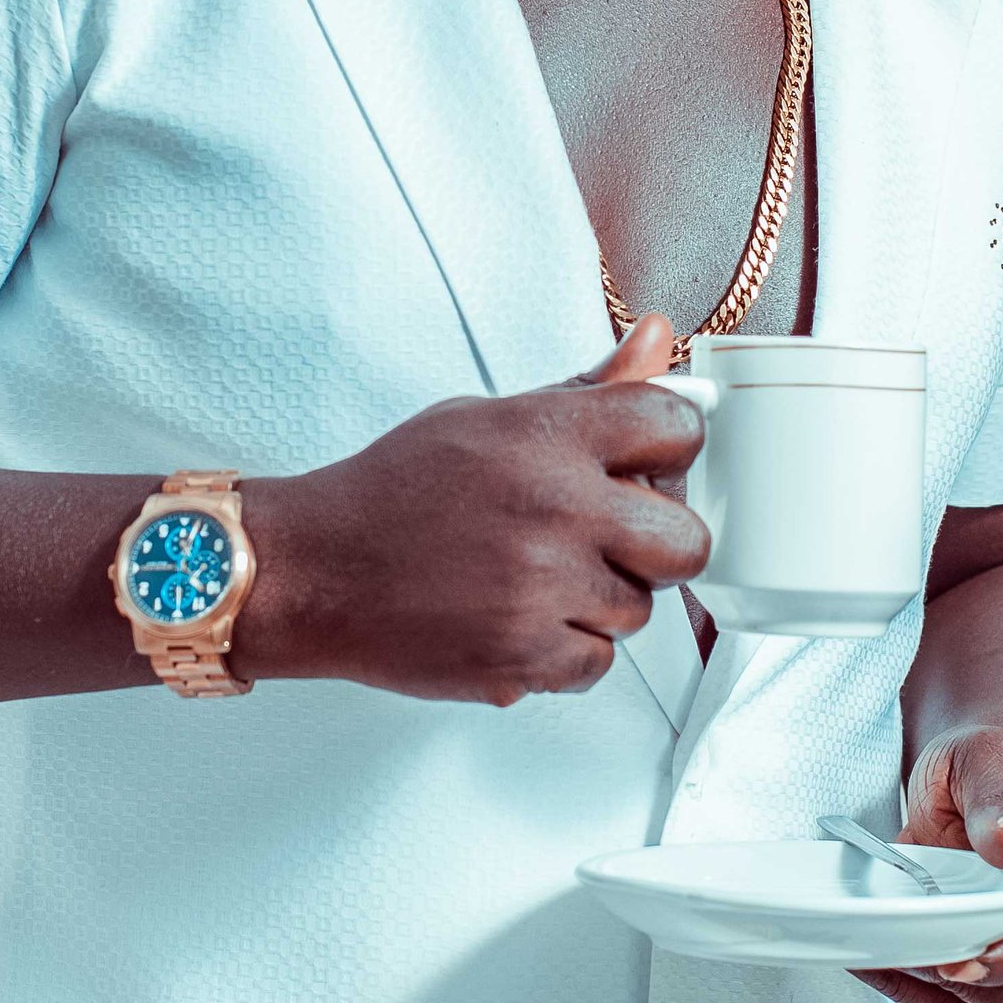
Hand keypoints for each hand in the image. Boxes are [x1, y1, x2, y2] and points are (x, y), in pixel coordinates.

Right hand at [239, 314, 708, 703]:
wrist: (314, 570)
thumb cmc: (395, 492)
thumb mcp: (486, 419)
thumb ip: (584, 390)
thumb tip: (656, 340)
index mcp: (547, 435)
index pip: (679, 427)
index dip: (672, 449)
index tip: (649, 464)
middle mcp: (554, 508)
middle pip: (687, 542)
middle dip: (658, 545)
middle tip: (608, 540)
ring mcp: (541, 589)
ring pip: (641, 611)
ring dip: (602, 601)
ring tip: (538, 578)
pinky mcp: (523, 658)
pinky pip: (597, 663)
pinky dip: (566, 650)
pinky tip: (519, 618)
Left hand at [853, 729, 1002, 1002]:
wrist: (980, 777)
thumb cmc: (991, 764)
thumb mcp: (990, 759)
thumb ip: (1000, 800)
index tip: (957, 962)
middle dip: (987, 994)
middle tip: (924, 965)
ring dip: (949, 1002)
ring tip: (892, 966)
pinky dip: (930, 1000)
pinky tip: (886, 968)